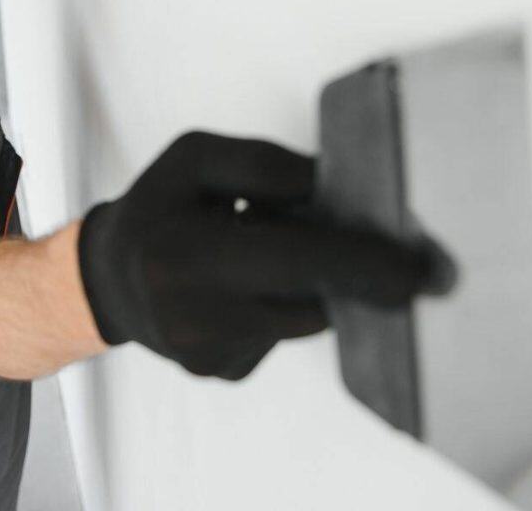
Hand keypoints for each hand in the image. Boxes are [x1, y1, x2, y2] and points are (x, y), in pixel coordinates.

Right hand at [77, 131, 432, 379]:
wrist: (110, 278)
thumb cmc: (158, 210)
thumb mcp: (196, 158)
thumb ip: (265, 165)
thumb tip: (333, 188)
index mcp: (187, 254)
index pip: (298, 261)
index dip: (365, 265)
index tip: (421, 272)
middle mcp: (195, 318)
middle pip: (311, 302)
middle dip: (354, 280)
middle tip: (395, 267)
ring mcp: (208, 355)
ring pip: (301, 322)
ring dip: (306, 288)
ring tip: (271, 256)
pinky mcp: (220, 373)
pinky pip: (279, 338)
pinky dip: (280, 309)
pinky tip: (250, 290)